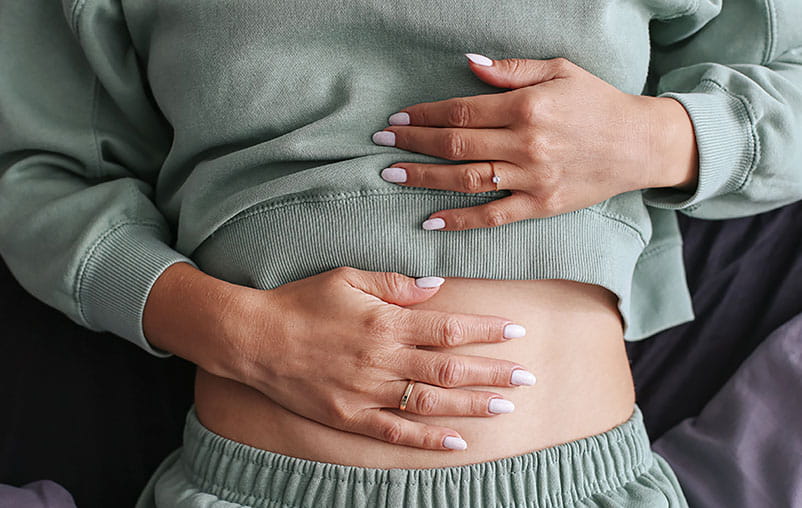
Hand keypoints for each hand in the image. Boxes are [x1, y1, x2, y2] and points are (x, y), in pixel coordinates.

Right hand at [143, 263, 534, 450]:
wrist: (254, 338)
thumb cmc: (301, 302)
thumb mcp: (346, 277)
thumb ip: (394, 284)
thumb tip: (436, 287)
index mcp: (386, 322)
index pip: (450, 328)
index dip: (487, 331)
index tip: (517, 332)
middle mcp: (383, 359)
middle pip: (450, 370)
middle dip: (493, 374)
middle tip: (527, 379)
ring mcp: (367, 391)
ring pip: (431, 403)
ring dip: (473, 406)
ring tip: (506, 408)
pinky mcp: (350, 416)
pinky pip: (395, 431)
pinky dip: (428, 439)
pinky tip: (458, 442)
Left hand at [372, 54, 698, 230]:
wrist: (639, 144)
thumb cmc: (597, 102)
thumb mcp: (560, 71)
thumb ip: (512, 70)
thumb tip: (468, 65)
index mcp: (527, 106)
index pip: (461, 110)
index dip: (424, 114)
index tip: (397, 118)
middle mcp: (526, 143)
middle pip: (455, 144)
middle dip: (413, 143)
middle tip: (382, 143)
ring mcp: (533, 178)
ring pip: (467, 180)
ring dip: (424, 178)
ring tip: (391, 175)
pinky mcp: (541, 206)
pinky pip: (493, 216)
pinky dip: (460, 220)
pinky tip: (430, 220)